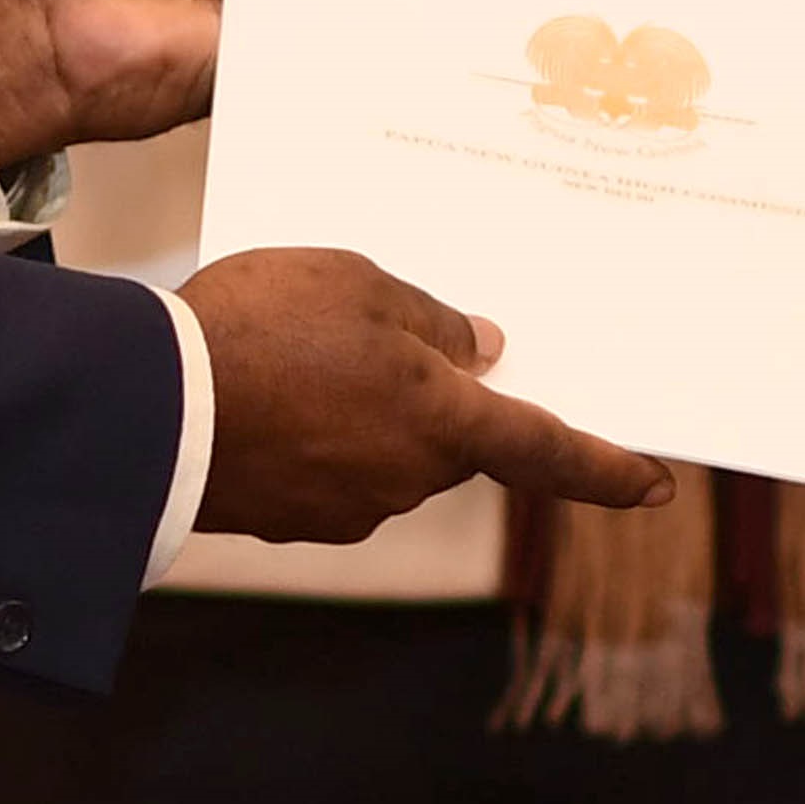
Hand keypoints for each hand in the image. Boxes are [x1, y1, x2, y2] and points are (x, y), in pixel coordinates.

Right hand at [179, 245, 673, 540]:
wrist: (147, 409)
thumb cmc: (260, 329)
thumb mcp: (356, 285)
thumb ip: (430, 320)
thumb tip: (478, 350)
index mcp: (443, 423)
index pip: (548, 452)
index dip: (608, 469)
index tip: (658, 485)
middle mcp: (410, 479)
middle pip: (455, 441)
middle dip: (434, 398)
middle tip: (377, 336)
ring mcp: (349, 508)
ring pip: (388, 452)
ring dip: (365, 411)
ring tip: (297, 349)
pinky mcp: (293, 518)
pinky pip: (330, 469)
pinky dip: (315, 433)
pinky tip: (267, 391)